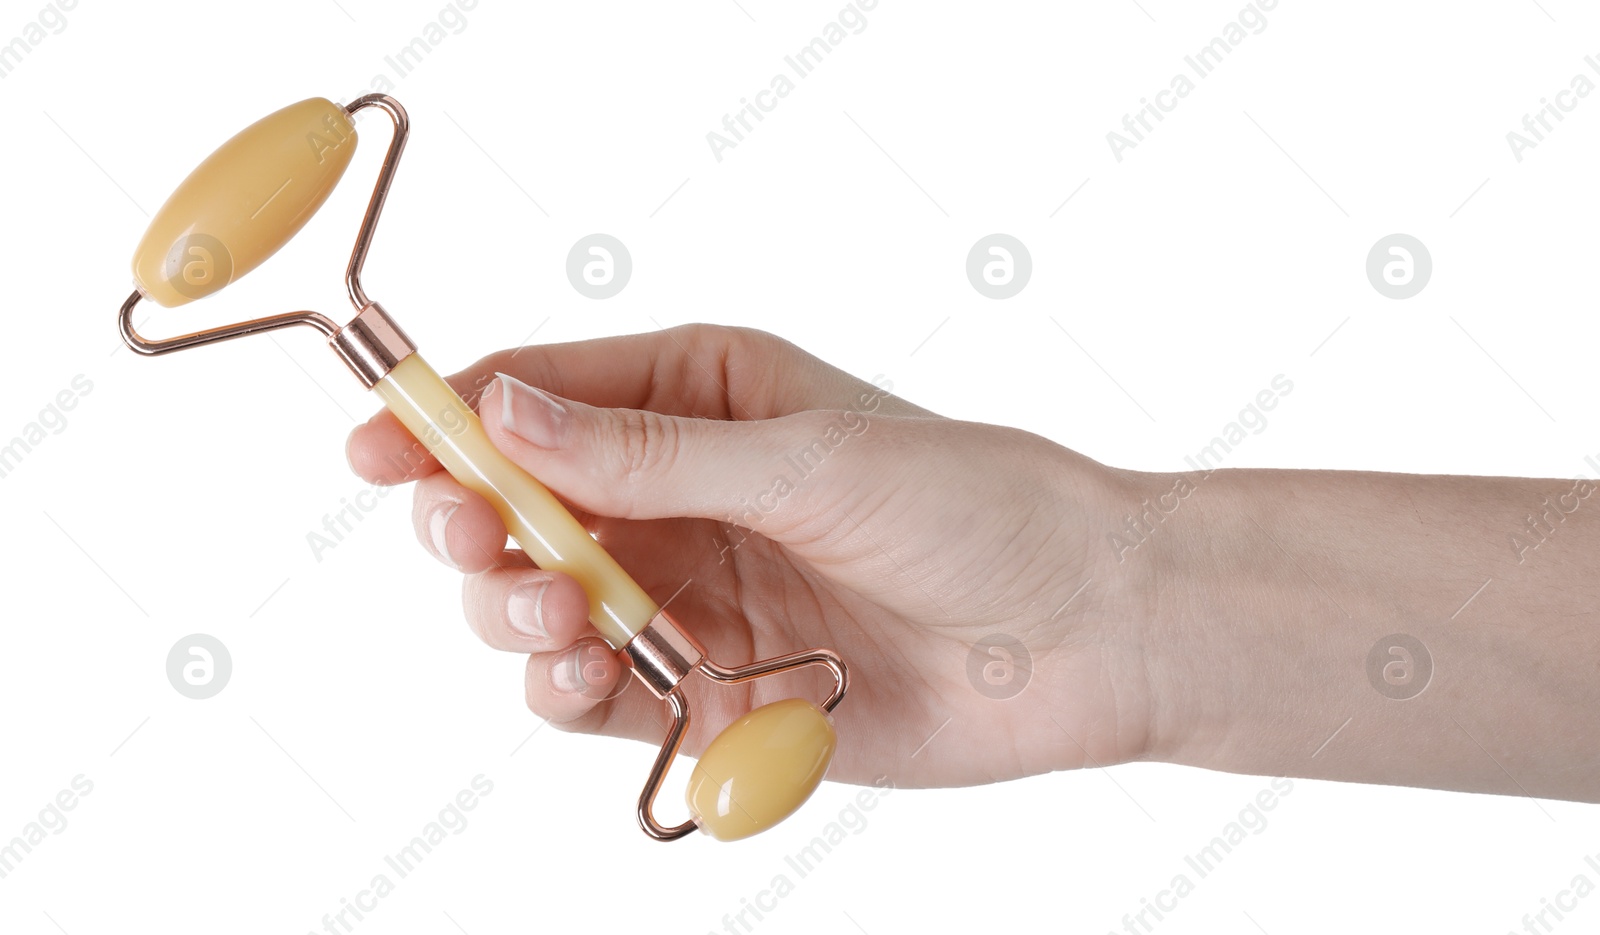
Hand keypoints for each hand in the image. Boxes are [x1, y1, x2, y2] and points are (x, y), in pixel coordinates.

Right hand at [345, 325, 1146, 787]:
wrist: (1084, 633)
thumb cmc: (975, 506)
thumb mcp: (808, 458)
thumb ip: (649, 453)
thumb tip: (504, 414)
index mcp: (704, 400)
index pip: (544, 398)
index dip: (451, 420)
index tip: (380, 447)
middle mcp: (684, 495)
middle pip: (523, 508)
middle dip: (475, 525)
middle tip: (470, 539)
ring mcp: (692, 595)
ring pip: (543, 607)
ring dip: (519, 614)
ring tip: (555, 617)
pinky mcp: (708, 692)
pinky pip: (597, 697)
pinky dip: (568, 693)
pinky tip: (583, 676)